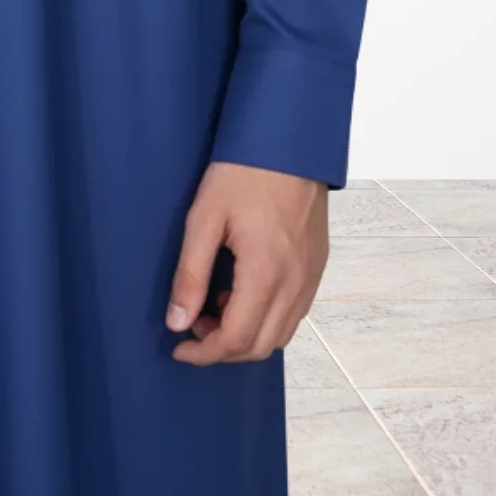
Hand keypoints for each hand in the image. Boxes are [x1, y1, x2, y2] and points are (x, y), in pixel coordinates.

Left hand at [164, 160, 327, 364]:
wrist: (290, 142)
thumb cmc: (243, 173)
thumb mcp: (204, 218)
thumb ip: (190, 274)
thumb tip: (177, 322)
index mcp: (265, 274)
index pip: (236, 340)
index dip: (204, 353)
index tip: (178, 348)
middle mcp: (295, 284)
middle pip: (261, 346)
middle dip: (223, 349)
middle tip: (193, 325)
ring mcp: (311, 277)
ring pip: (281, 334)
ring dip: (246, 336)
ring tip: (215, 306)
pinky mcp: (317, 266)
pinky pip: (294, 313)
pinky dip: (267, 319)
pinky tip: (242, 291)